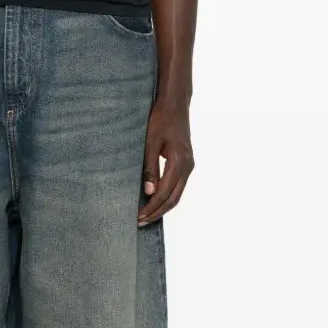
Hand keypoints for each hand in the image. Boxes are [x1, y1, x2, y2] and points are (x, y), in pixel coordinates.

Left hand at [138, 99, 193, 225]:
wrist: (175, 105)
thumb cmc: (161, 120)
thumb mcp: (150, 144)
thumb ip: (150, 168)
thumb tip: (148, 192)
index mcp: (179, 163)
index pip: (164, 193)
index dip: (151, 208)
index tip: (139, 217)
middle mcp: (187, 167)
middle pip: (173, 199)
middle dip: (157, 212)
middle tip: (140, 222)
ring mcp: (189, 166)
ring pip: (177, 194)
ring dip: (162, 206)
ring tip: (146, 215)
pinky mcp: (186, 163)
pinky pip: (177, 186)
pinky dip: (167, 196)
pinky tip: (155, 200)